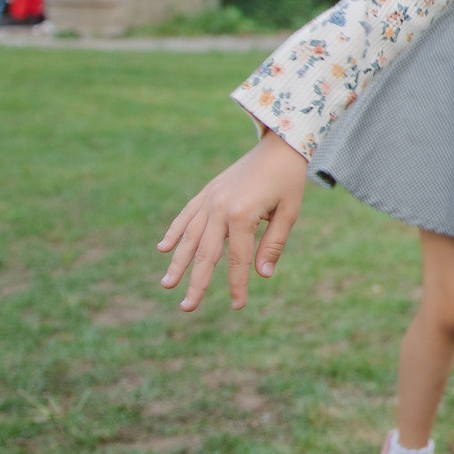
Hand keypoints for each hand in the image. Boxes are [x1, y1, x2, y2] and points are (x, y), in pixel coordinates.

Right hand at [157, 129, 309, 311]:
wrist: (278, 145)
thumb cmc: (288, 180)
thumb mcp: (289, 212)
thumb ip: (274, 244)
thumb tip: (263, 275)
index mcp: (243, 215)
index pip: (237, 260)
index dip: (237, 285)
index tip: (237, 306)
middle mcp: (220, 208)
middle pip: (206, 254)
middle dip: (196, 283)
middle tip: (187, 309)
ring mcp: (210, 199)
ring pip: (189, 237)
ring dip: (178, 262)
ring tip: (166, 285)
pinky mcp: (207, 192)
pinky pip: (186, 215)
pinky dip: (174, 232)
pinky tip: (163, 249)